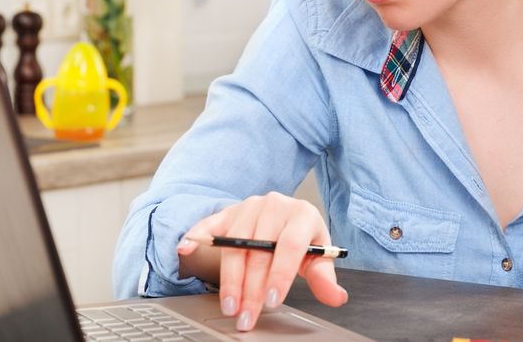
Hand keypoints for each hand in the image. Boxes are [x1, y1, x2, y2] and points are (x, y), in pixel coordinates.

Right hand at [176, 192, 347, 331]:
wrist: (285, 216)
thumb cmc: (302, 238)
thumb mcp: (318, 256)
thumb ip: (325, 278)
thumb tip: (337, 298)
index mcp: (302, 214)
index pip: (290, 244)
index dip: (280, 274)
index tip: (272, 300)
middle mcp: (275, 205)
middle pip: (259, 250)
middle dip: (251, 288)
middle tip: (246, 316)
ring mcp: (248, 207)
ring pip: (234, 244)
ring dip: (230, 278)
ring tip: (230, 305)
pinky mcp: (227, 211)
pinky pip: (209, 224)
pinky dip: (196, 236)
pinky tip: (185, 250)